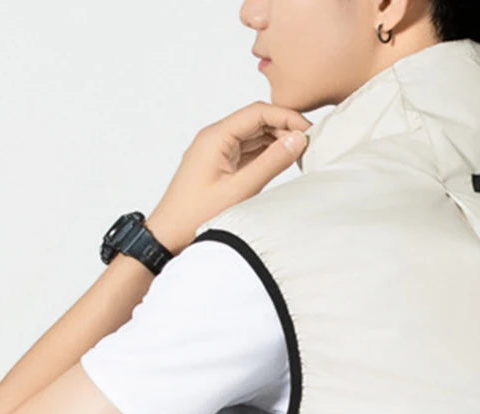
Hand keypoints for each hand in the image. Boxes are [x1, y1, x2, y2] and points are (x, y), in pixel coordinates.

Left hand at [146, 101, 312, 253]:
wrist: (168, 235)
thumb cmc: (195, 215)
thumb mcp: (239, 190)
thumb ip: (271, 163)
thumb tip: (298, 140)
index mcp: (216, 137)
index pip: (258, 112)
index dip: (287, 117)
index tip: (310, 131)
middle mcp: (215, 138)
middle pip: (257, 121)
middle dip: (284, 128)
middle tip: (311, 143)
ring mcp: (218, 152)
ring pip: (254, 136)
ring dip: (277, 141)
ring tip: (301, 154)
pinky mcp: (221, 166)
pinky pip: (248, 151)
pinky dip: (267, 154)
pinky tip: (283, 163)